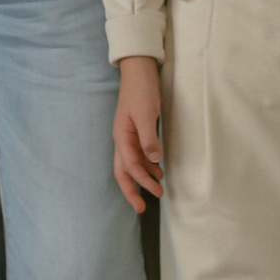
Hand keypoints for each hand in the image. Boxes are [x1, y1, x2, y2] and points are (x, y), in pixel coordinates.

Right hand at [113, 57, 163, 206]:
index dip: (142, 181)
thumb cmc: (141, 91)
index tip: (156, 192)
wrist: (139, 71)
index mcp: (121, 137)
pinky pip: (138, 155)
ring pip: (131, 164)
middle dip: (131, 190)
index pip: (130, 166)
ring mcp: (128, 136)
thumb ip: (148, 138)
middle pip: (123, 171)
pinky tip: (157, 170)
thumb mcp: (146, 114)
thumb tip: (154, 161)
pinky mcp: (136, 131)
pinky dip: (147, 165)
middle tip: (141, 208)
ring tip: (157, 189)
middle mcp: (122, 140)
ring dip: (142, 178)